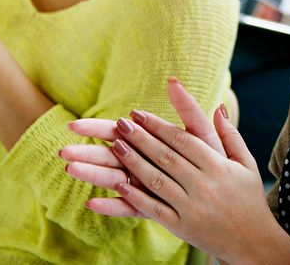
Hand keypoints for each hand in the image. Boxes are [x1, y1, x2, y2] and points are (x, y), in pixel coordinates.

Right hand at [62, 77, 231, 215]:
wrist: (226, 193)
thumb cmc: (213, 160)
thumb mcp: (201, 134)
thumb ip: (187, 109)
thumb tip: (173, 80)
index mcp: (149, 142)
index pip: (117, 131)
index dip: (95, 128)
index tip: (72, 125)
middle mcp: (142, 163)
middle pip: (109, 156)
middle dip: (86, 153)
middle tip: (63, 151)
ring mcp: (144, 186)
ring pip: (113, 180)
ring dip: (93, 175)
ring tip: (72, 170)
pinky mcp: (151, 208)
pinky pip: (129, 208)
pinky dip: (112, 206)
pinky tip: (93, 204)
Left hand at [76, 79, 289, 261]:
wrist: (254, 242)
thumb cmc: (249, 199)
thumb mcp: (246, 164)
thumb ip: (230, 135)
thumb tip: (218, 107)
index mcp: (218, 166)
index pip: (183, 140)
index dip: (158, 125)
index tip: (139, 113)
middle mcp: (204, 185)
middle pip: (166, 157)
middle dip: (141, 138)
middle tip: (121, 124)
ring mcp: (192, 207)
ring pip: (157, 181)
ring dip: (134, 162)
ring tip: (116, 146)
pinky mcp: (183, 228)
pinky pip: (155, 209)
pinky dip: (136, 197)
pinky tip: (119, 185)